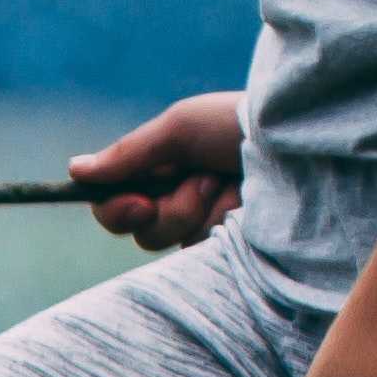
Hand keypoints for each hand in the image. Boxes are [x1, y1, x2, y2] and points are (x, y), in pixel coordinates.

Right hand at [74, 93, 245, 250]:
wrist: (302, 141)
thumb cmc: (239, 123)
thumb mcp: (180, 127)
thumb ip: (129, 153)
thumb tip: (74, 170)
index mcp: (160, 172)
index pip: (112, 206)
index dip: (117, 211)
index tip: (141, 204)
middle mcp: (178, 200)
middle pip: (142, 232)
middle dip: (173, 209)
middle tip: (206, 181)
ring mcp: (205, 224)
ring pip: (174, 244)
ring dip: (203, 213)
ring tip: (235, 186)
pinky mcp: (229, 245)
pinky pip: (204, 253)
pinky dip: (224, 229)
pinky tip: (247, 207)